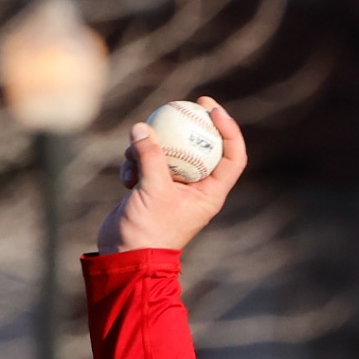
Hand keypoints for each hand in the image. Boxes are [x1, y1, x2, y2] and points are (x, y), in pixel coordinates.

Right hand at [95, 96, 246, 255]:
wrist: (126, 256)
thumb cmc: (148, 231)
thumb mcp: (152, 190)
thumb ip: (150, 157)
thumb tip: (143, 128)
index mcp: (211, 193)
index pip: (232, 157)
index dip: (229, 130)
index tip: (213, 109)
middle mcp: (196, 188)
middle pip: (201, 147)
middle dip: (192, 124)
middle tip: (184, 102)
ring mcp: (173, 186)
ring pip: (168, 150)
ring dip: (147, 149)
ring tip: (134, 160)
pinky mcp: (151, 186)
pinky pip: (146, 161)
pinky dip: (134, 163)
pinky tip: (125, 179)